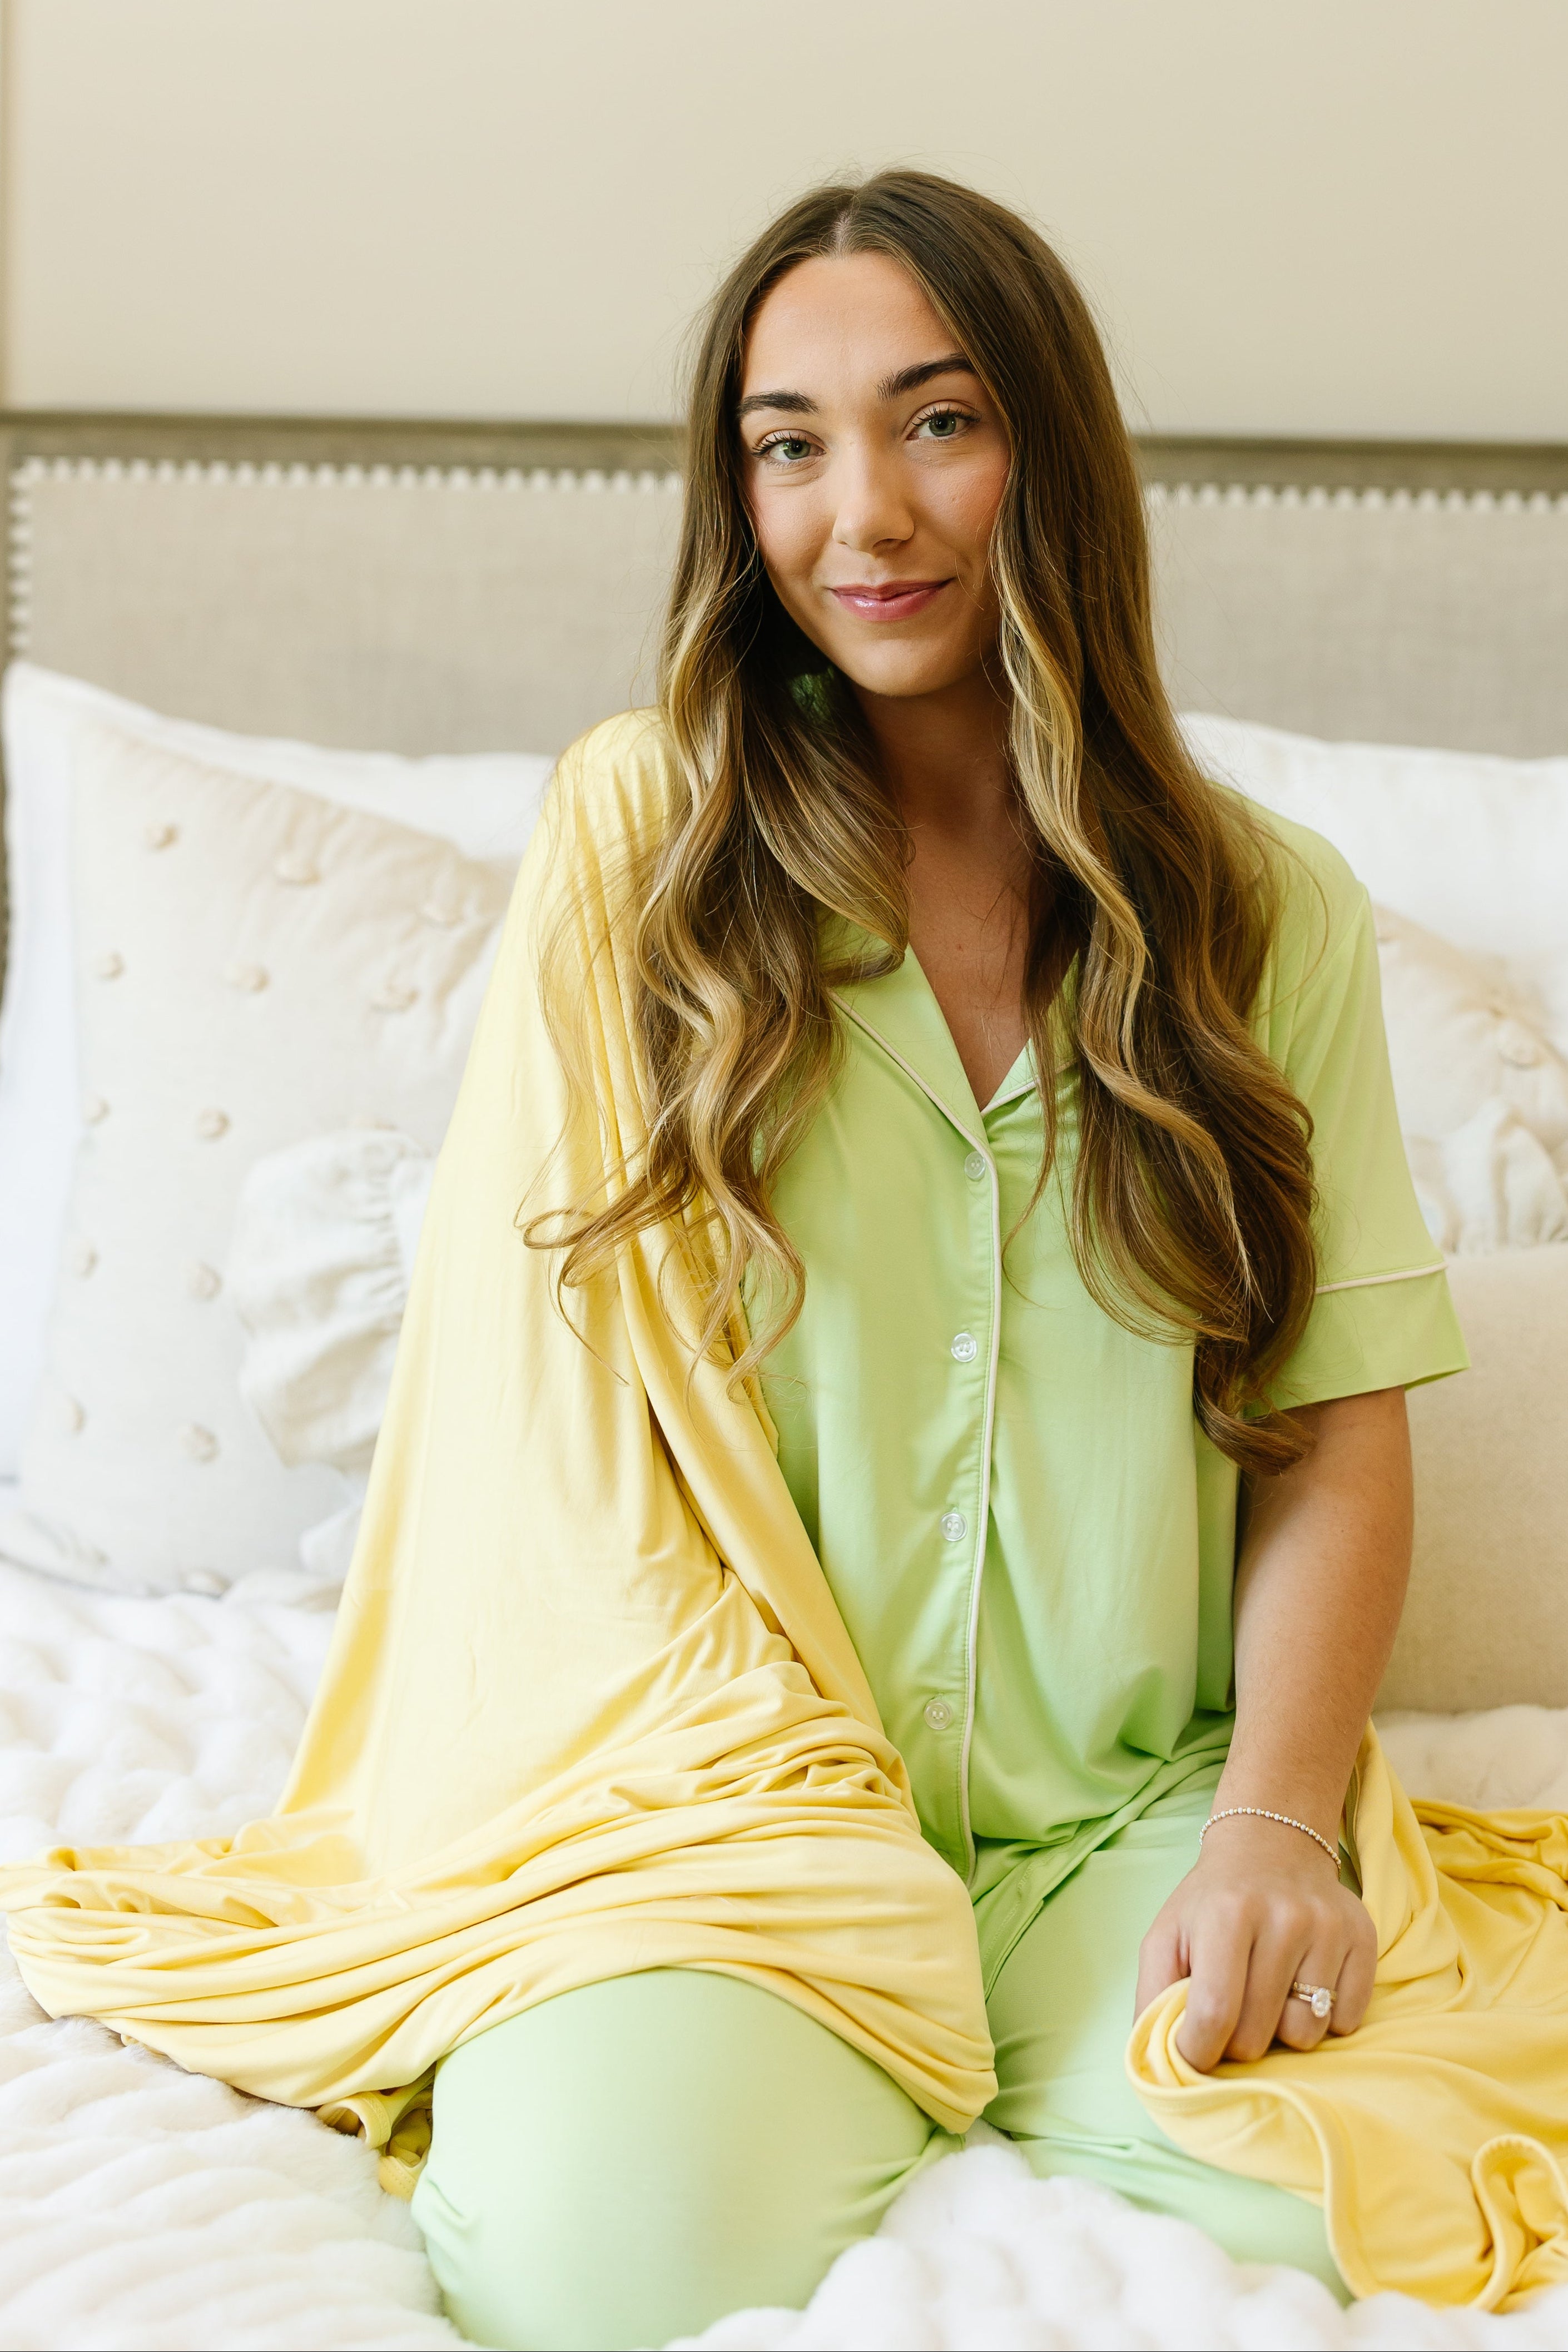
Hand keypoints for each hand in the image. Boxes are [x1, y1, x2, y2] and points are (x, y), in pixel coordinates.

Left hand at [1134, 1813, 1376, 2069]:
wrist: (1271, 1845)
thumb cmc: (1212, 1902)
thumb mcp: (1166, 1934)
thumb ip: (1152, 1994)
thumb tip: (1155, 2061)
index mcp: (1227, 1913)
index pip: (1214, 2013)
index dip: (1198, 2051)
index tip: (1195, 2053)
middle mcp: (1283, 1917)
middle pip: (1257, 2035)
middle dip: (1237, 2042)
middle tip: (1235, 2009)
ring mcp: (1328, 1928)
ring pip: (1305, 2035)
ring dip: (1283, 2030)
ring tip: (1271, 1992)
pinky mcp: (1362, 1939)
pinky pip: (1346, 2021)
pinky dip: (1324, 2017)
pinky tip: (1304, 1982)